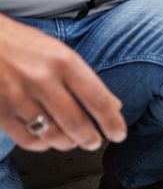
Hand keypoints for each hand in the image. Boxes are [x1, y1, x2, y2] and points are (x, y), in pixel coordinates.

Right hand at [0, 15, 125, 151]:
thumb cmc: (22, 44)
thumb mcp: (58, 51)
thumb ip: (84, 78)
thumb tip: (112, 105)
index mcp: (63, 61)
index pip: (97, 98)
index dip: (112, 121)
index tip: (119, 134)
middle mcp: (42, 79)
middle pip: (76, 122)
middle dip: (90, 139)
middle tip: (95, 142)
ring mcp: (18, 96)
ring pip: (51, 134)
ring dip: (67, 143)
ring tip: (72, 141)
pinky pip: (27, 139)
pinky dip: (42, 144)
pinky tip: (47, 140)